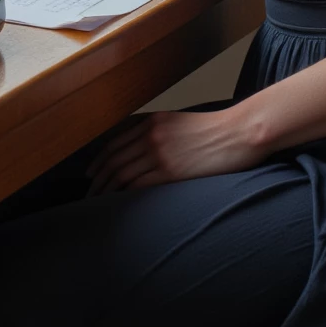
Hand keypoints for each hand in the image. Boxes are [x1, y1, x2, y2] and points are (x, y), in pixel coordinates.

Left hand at [85, 107, 263, 192]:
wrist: (238, 132)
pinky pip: (139, 185)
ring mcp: (159, 153)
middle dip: (97, 178)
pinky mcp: (171, 171)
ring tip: (97, 202)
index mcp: (151, 122)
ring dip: (106, 190)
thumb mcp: (179, 123)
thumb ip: (158, 132)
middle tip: (88, 192)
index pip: (114, 143)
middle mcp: (150, 136)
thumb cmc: (214, 130)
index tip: (90, 173)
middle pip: (113, 160)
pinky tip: (119, 204)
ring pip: (122, 174)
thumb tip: (141, 149)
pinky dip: (125, 195)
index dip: (98, 160)